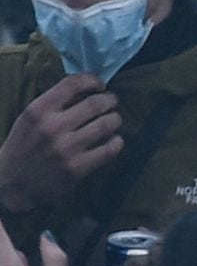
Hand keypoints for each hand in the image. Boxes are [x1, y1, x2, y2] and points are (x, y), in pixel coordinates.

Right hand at [0, 76, 122, 214]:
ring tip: (112, 121)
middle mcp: (51, 128)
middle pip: (97, 103)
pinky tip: (112, 140)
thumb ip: (55, 102)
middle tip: (110, 104)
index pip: (74, 83)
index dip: (93, 80)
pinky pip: (110, 148)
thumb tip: (90, 87)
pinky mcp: (77, 168)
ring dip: (115, 120)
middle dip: (109, 101)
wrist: (11, 185)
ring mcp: (65, 149)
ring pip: (108, 124)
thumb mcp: (30, 119)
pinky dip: (116, 141)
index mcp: (38, 111)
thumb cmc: (24, 147)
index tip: (100, 86)